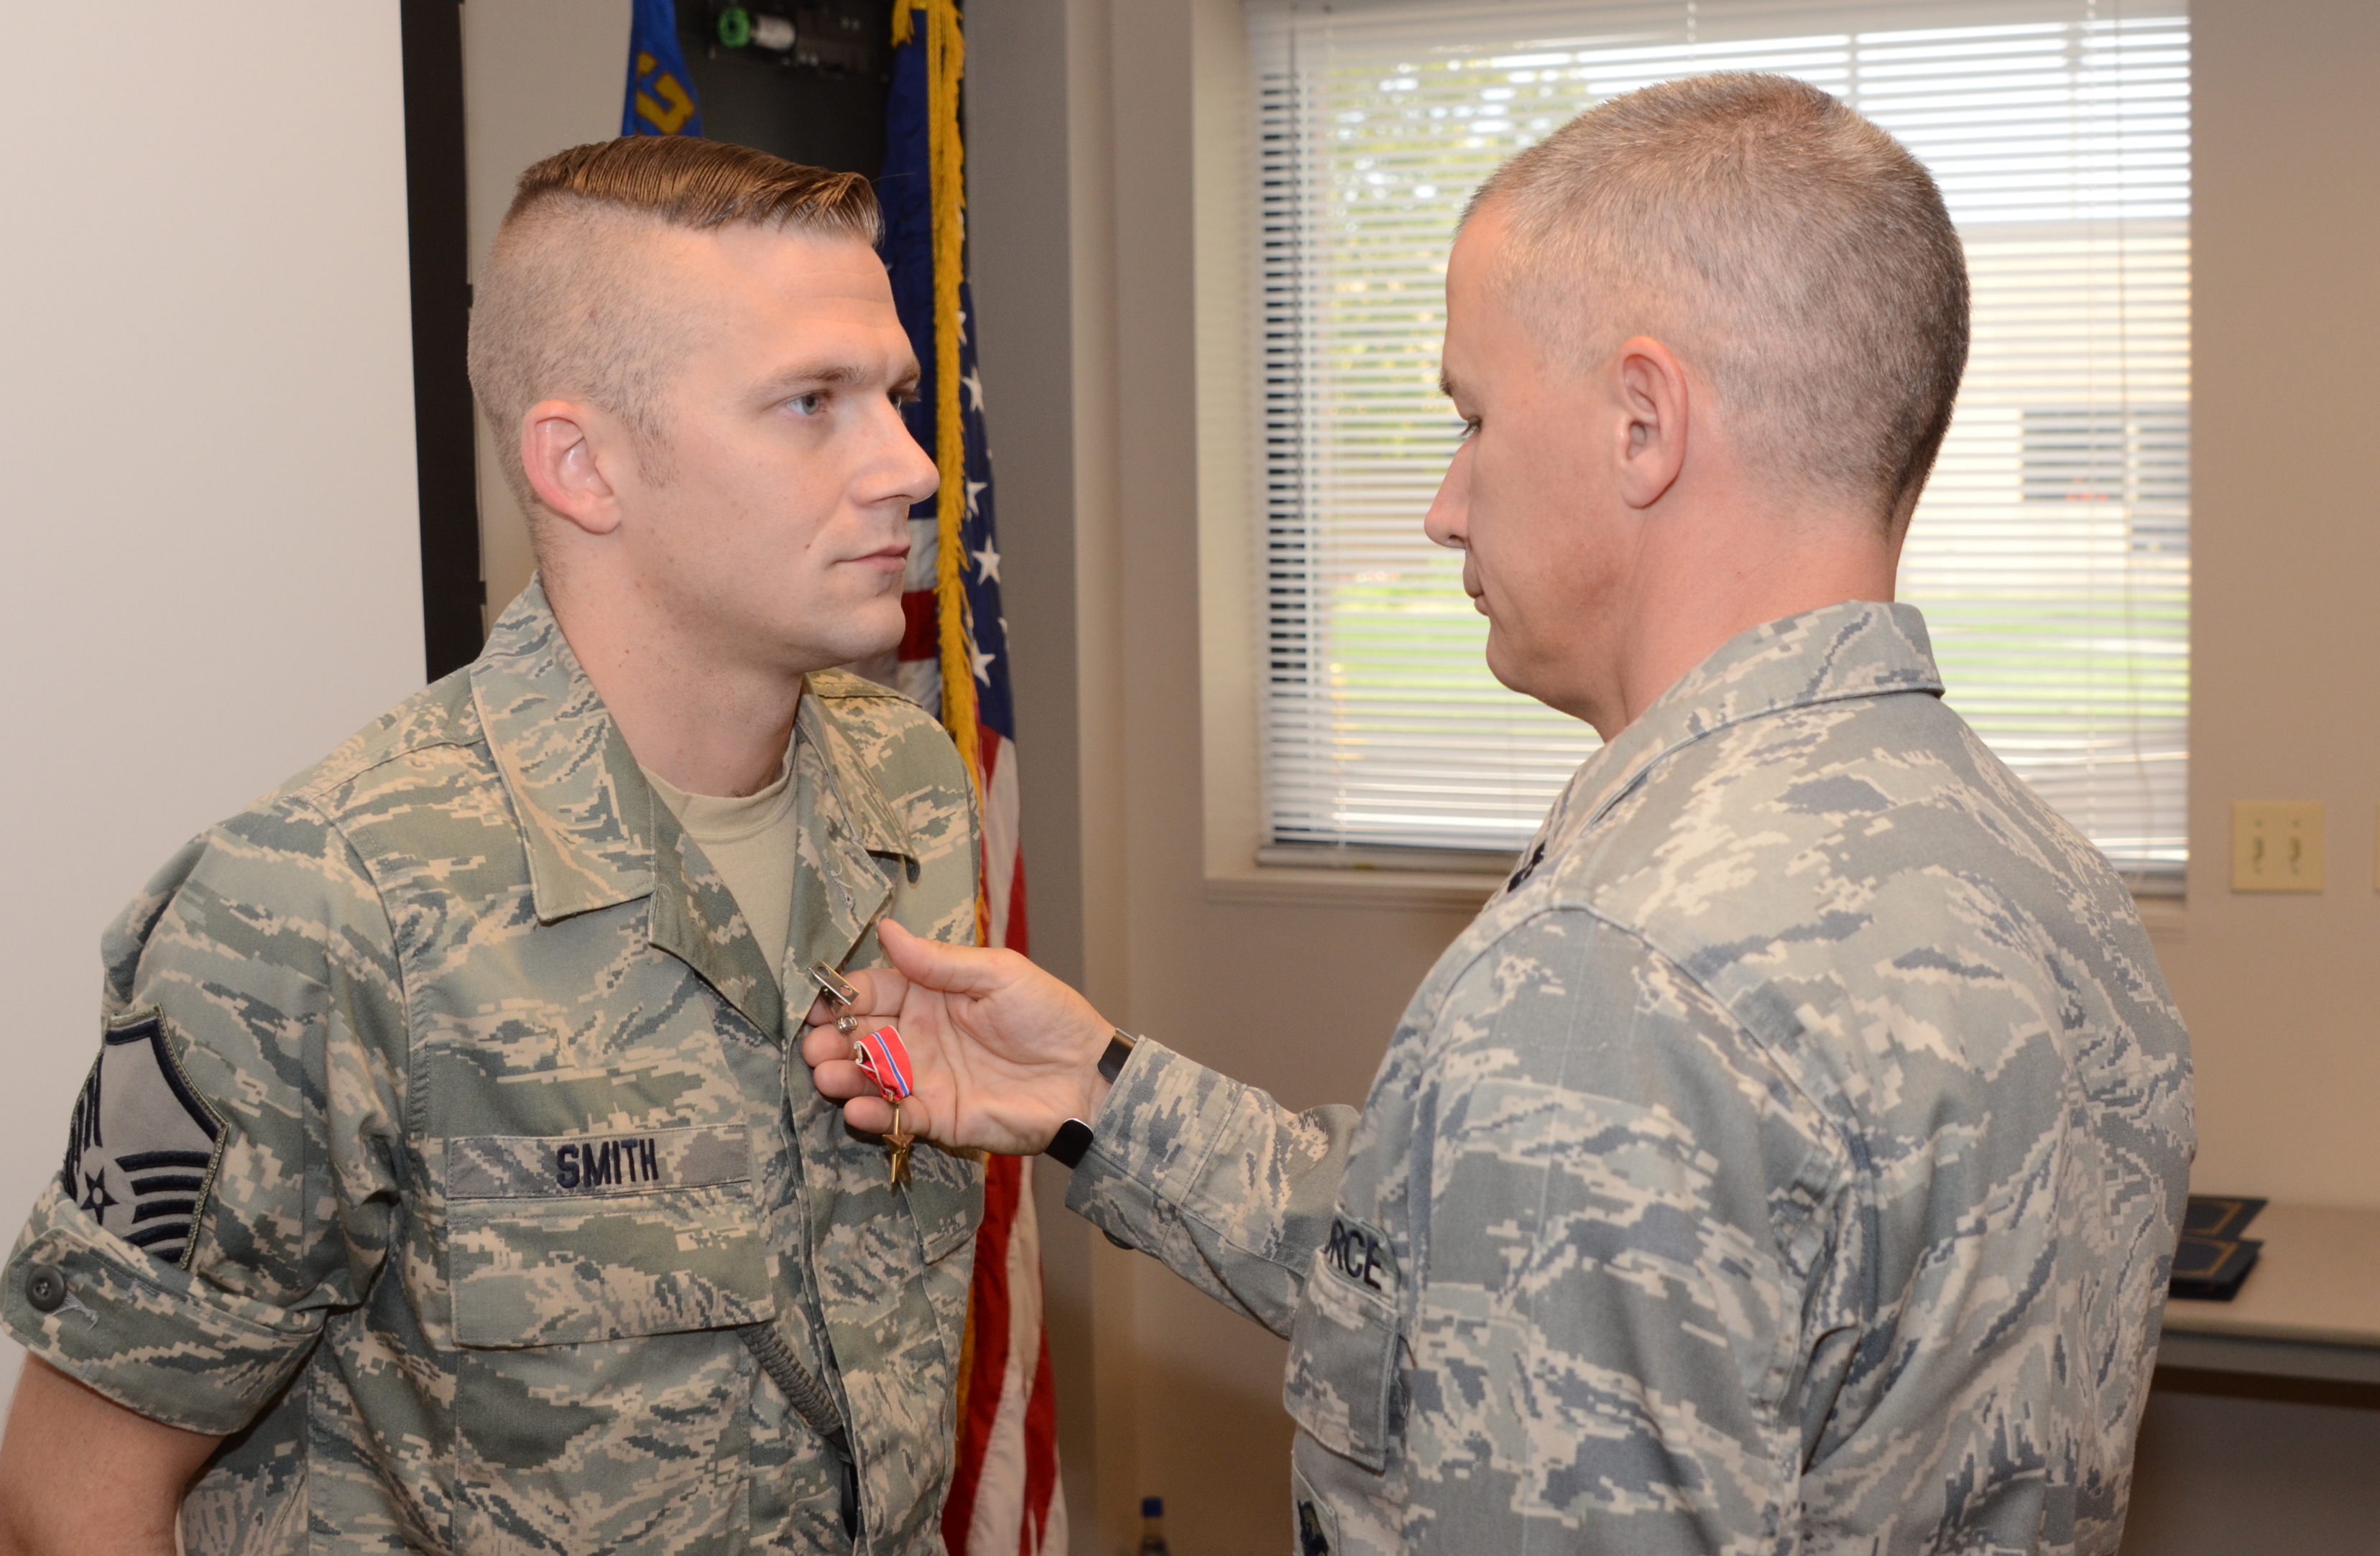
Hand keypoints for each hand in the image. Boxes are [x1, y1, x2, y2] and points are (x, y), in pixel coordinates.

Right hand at [801, 920, 1115, 1154]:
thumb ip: (939, 961)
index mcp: (929, 995)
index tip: (814, 1001)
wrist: (1087, 1076)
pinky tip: (859, 1110)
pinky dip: (874, 1116)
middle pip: (860, 1037)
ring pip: (869, 1078)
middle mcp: (919, 1036)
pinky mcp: (939, 1117)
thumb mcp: (997, 973)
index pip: (872, 991)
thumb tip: (887, 928)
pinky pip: (897, 1117)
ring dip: (843, 1078)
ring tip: (826, 1076)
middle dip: (830, 1041)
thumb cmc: (1049, 1015)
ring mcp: (926, 1078)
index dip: (841, 996)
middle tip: (812, 1046)